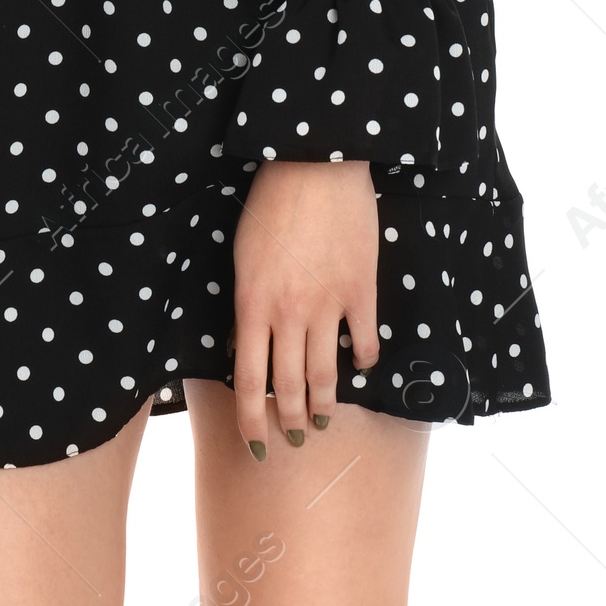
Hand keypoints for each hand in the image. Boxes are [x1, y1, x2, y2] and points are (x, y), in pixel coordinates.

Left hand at [231, 158, 380, 456]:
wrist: (314, 162)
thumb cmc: (269, 202)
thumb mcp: (242, 256)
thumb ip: (246, 306)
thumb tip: (246, 348)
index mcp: (252, 303)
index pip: (248, 383)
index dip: (251, 422)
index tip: (256, 444)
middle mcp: (288, 312)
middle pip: (288, 386)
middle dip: (289, 421)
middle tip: (293, 439)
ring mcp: (328, 303)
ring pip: (325, 374)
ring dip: (323, 404)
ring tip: (322, 419)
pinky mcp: (361, 289)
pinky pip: (363, 339)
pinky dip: (362, 360)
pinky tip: (360, 366)